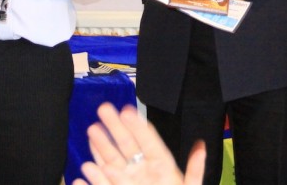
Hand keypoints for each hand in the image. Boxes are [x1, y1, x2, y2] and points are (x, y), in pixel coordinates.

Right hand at [73, 102, 204, 184]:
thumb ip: (194, 170)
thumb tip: (201, 146)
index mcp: (161, 165)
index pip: (148, 140)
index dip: (137, 125)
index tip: (127, 110)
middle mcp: (142, 169)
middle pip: (127, 144)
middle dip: (115, 126)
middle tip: (104, 109)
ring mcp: (127, 179)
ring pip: (112, 158)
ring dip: (101, 145)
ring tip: (92, 129)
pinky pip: (103, 181)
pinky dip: (94, 175)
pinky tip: (85, 167)